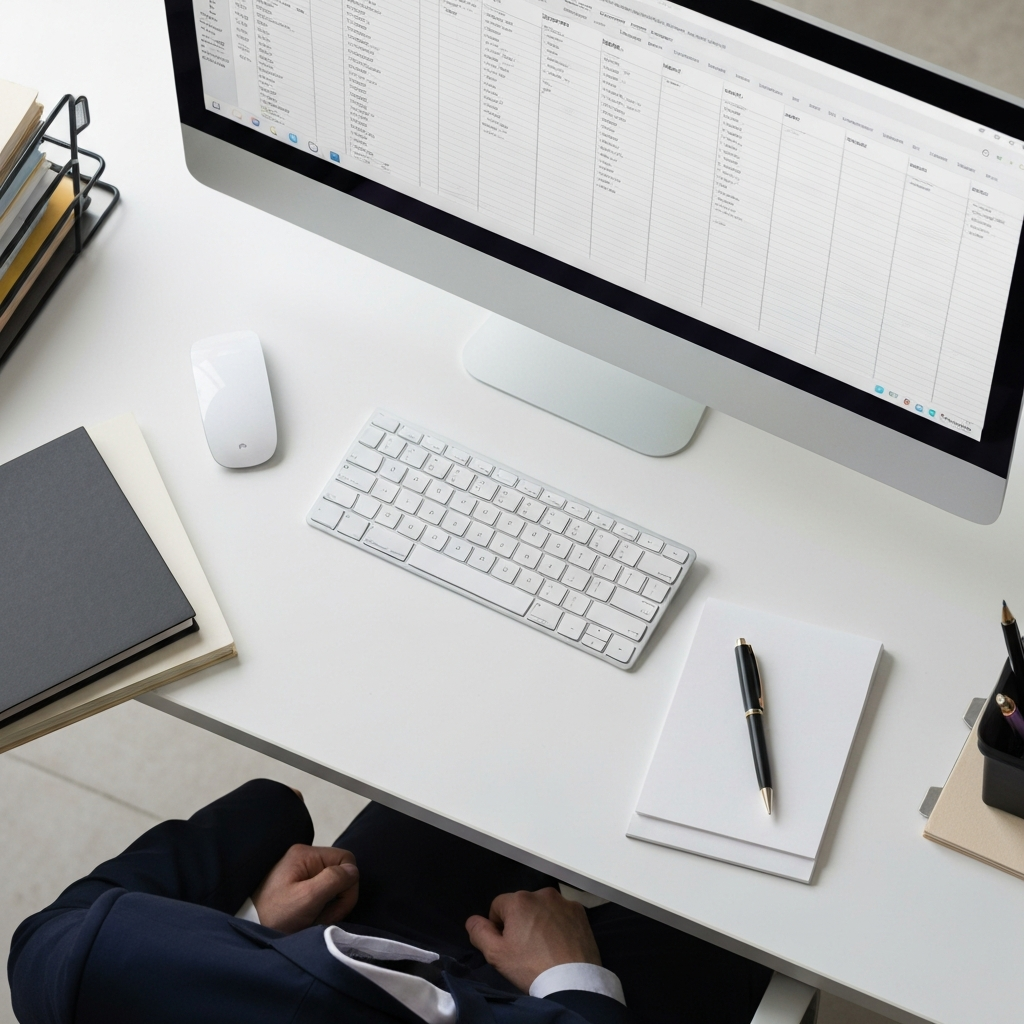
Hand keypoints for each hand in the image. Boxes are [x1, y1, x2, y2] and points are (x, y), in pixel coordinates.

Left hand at [252, 844, 358, 932]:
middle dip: (337, 898)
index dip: (348, 885)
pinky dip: (320, 908)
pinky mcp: (297, 886)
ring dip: (328, 905)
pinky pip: (321, 893)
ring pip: (332, 885)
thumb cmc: (274, 915)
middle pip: (340, 873)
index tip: (335, 907)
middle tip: (321, 917)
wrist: (247, 930)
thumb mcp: (306, 898)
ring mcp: (300, 871)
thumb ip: (333, 880)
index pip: (346, 860)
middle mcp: (304, 858)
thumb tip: (353, 871)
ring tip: (312, 919)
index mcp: (306, 855)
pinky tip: (309, 918)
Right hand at [465, 887, 600, 992]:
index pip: (498, 906)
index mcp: (519, 900)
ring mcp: (564, 902)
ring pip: (543, 908)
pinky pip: (562, 913)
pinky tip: (561, 943)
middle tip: (526, 948)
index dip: (499, 927)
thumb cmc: (531, 967)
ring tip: (545, 947)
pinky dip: (559, 923)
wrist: (572, 981)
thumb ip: (480, 933)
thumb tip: (472, 920)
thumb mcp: (497, 955)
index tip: (508, 946)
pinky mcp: (580, 912)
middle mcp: (542, 893)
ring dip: (540, 920)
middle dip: (520, 921)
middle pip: (522, 905)